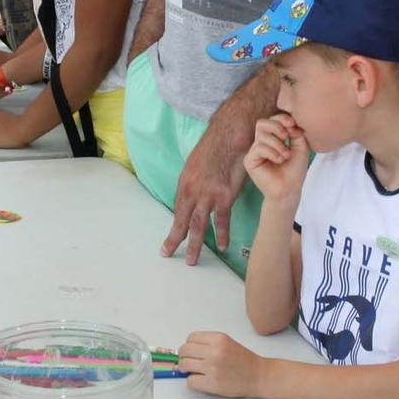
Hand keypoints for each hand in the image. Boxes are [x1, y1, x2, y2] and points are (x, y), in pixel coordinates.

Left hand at [160, 119, 250, 264]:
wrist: (229, 137)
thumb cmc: (214, 147)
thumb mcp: (195, 165)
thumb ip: (194, 183)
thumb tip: (194, 195)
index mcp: (184, 185)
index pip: (177, 211)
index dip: (174, 226)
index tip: (169, 238)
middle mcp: (193, 192)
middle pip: (182, 222)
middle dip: (175, 240)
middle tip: (169, 254)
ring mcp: (209, 196)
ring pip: (199, 225)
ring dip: (195, 245)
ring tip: (191, 261)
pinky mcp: (225, 197)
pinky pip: (223, 220)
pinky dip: (222, 235)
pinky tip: (222, 247)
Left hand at [176, 331, 263, 397]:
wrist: (259, 376)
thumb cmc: (244, 361)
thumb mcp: (227, 343)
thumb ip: (208, 344)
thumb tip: (186, 350)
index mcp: (219, 339)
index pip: (191, 338)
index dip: (188, 345)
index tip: (191, 351)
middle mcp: (215, 352)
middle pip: (184, 351)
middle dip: (183, 357)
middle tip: (188, 361)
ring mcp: (213, 368)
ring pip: (184, 365)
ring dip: (186, 369)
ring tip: (194, 371)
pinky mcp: (213, 383)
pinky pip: (190, 381)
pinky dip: (192, 381)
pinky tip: (201, 380)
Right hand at [242, 113, 309, 202]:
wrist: (290, 189)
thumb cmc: (295, 170)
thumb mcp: (300, 146)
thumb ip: (295, 132)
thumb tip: (289, 122)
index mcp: (273, 138)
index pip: (272, 120)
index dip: (282, 118)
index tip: (293, 125)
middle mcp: (262, 143)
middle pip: (262, 123)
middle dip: (277, 127)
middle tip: (287, 137)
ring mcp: (254, 151)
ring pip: (262, 136)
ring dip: (278, 144)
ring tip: (286, 156)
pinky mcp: (249, 160)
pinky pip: (258, 147)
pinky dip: (272, 152)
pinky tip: (279, 161)